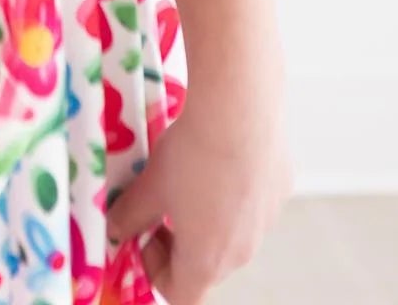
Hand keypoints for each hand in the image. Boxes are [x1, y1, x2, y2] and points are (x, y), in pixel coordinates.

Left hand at [104, 85, 293, 302]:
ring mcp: (267, 222)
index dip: (155, 270)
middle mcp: (243, 251)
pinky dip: (235, 189)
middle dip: (181, 242)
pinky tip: (221, 151)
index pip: (181, 295)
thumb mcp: (149, 185)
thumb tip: (116, 228)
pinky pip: (253, 202)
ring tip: (192, 173)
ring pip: (233, 232)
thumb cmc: (191, 154)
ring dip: (209, 216)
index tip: (145, 234)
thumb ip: (130, 214)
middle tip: (162, 203)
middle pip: (207, 265)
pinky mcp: (281, 189)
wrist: (239, 110)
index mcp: (207, 261)